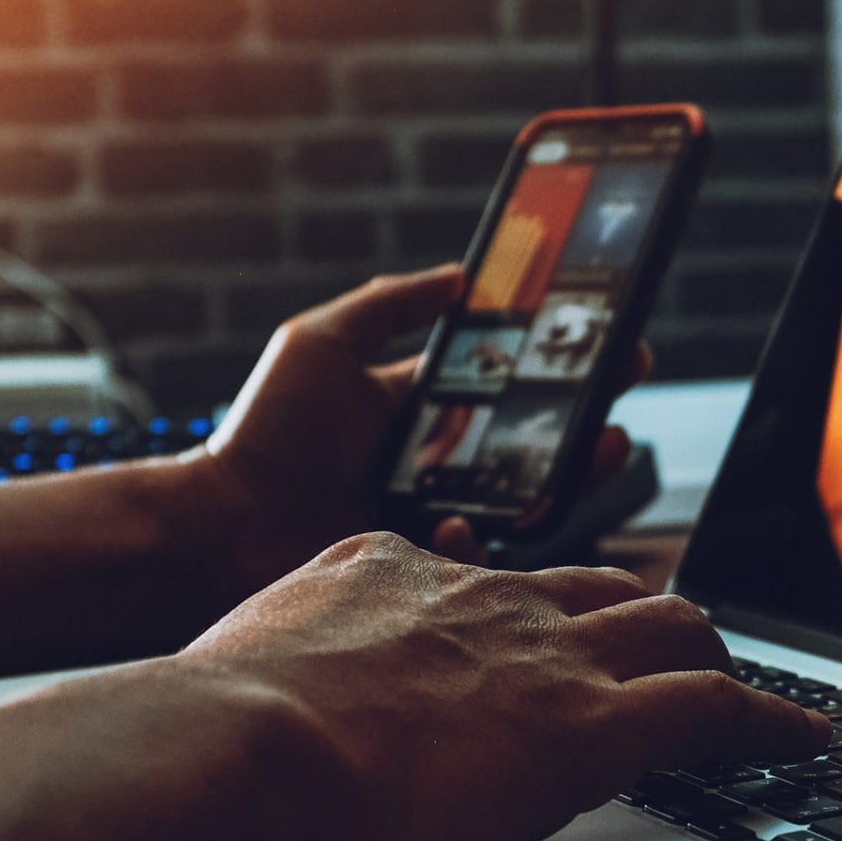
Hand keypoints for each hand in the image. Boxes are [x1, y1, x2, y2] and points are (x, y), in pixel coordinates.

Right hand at [179, 533, 828, 840]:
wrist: (238, 752)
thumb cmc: (206, 734)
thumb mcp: (230, 667)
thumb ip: (260, 671)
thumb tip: (222, 715)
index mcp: (394, 573)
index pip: (489, 572)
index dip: (528, 600)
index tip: (537, 618)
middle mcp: (484, 597)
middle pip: (599, 585)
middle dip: (641, 610)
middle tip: (665, 637)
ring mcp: (546, 656)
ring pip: (671, 628)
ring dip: (710, 656)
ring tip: (738, 683)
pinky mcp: (595, 725)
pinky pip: (715, 708)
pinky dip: (771, 724)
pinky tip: (802, 740)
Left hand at [182, 266, 648, 597]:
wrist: (215, 530)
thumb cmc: (260, 435)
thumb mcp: (318, 344)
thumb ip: (386, 306)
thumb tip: (459, 274)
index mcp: (417, 407)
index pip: (504, 377)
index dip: (556, 359)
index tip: (605, 332)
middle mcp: (436, 461)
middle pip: (533, 435)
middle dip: (588, 410)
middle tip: (627, 384)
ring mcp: (435, 515)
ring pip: (527, 496)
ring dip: (571, 472)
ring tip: (602, 446)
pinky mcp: (426, 566)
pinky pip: (479, 555)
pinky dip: (474, 539)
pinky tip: (451, 521)